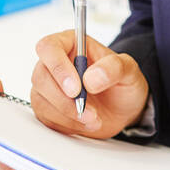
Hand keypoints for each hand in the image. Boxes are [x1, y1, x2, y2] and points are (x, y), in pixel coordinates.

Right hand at [32, 29, 149, 140]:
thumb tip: (90, 78)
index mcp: (71, 44)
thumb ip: (114, 68)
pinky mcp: (47, 107)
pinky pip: (45, 118)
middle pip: (40, 77)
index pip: (49, 47)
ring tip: (94, 119)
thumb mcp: (129, 70)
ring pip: (40, 100)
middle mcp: (54, 63)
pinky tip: (85, 123)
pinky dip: (66, 125)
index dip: (58, 67)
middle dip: (64, 100)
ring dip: (68, 115)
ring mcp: (48, 86)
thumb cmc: (123, 83)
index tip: (75, 89)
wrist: (123, 109)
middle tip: (89, 111)